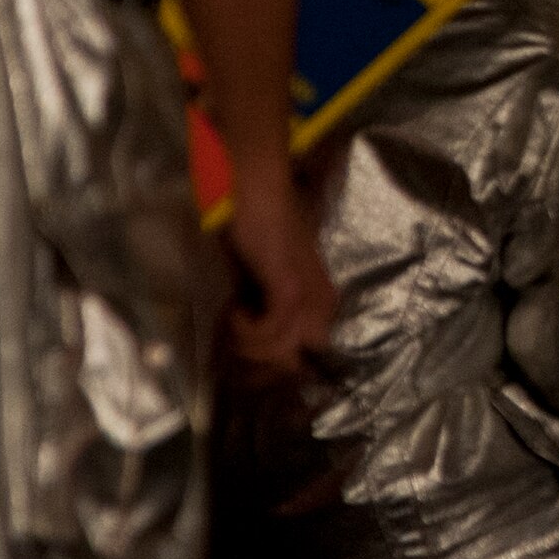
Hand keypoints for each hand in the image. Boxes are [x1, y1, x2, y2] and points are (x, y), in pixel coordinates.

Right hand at [224, 174, 336, 372]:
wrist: (256, 193)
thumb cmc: (255, 230)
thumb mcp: (261, 281)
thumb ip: (263, 310)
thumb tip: (250, 348)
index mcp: (322, 303)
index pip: (306, 355)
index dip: (271, 364)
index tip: (243, 351)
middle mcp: (324, 305)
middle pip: (293, 360)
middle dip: (257, 357)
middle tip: (234, 334)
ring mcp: (311, 299)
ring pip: (279, 350)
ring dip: (246, 342)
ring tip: (234, 316)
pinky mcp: (292, 291)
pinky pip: (271, 332)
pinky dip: (246, 328)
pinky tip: (236, 310)